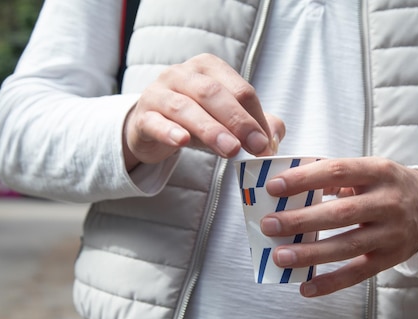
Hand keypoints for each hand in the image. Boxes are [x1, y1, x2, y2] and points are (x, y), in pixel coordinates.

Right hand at [122, 53, 284, 170]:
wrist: (149, 126)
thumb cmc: (194, 118)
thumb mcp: (225, 118)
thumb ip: (254, 123)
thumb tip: (275, 137)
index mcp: (208, 67)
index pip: (239, 90)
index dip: (256, 117)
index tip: (266, 144)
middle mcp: (182, 74)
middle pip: (213, 93)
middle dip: (238, 120)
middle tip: (255, 146)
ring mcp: (158, 93)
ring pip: (185, 108)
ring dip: (211, 129)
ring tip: (230, 150)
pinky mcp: (142, 116)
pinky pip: (155, 122)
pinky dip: (169, 131)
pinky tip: (182, 141)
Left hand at [260, 157, 417, 296]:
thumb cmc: (387, 185)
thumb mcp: (370, 169)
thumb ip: (335, 175)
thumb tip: (288, 187)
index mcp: (379, 171)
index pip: (338, 172)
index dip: (304, 179)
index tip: (274, 187)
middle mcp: (388, 202)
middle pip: (340, 213)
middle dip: (301, 220)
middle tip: (269, 225)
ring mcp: (391, 233)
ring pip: (347, 246)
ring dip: (310, 254)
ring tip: (280, 256)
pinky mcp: (390, 258)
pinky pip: (358, 273)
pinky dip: (331, 282)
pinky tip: (305, 287)